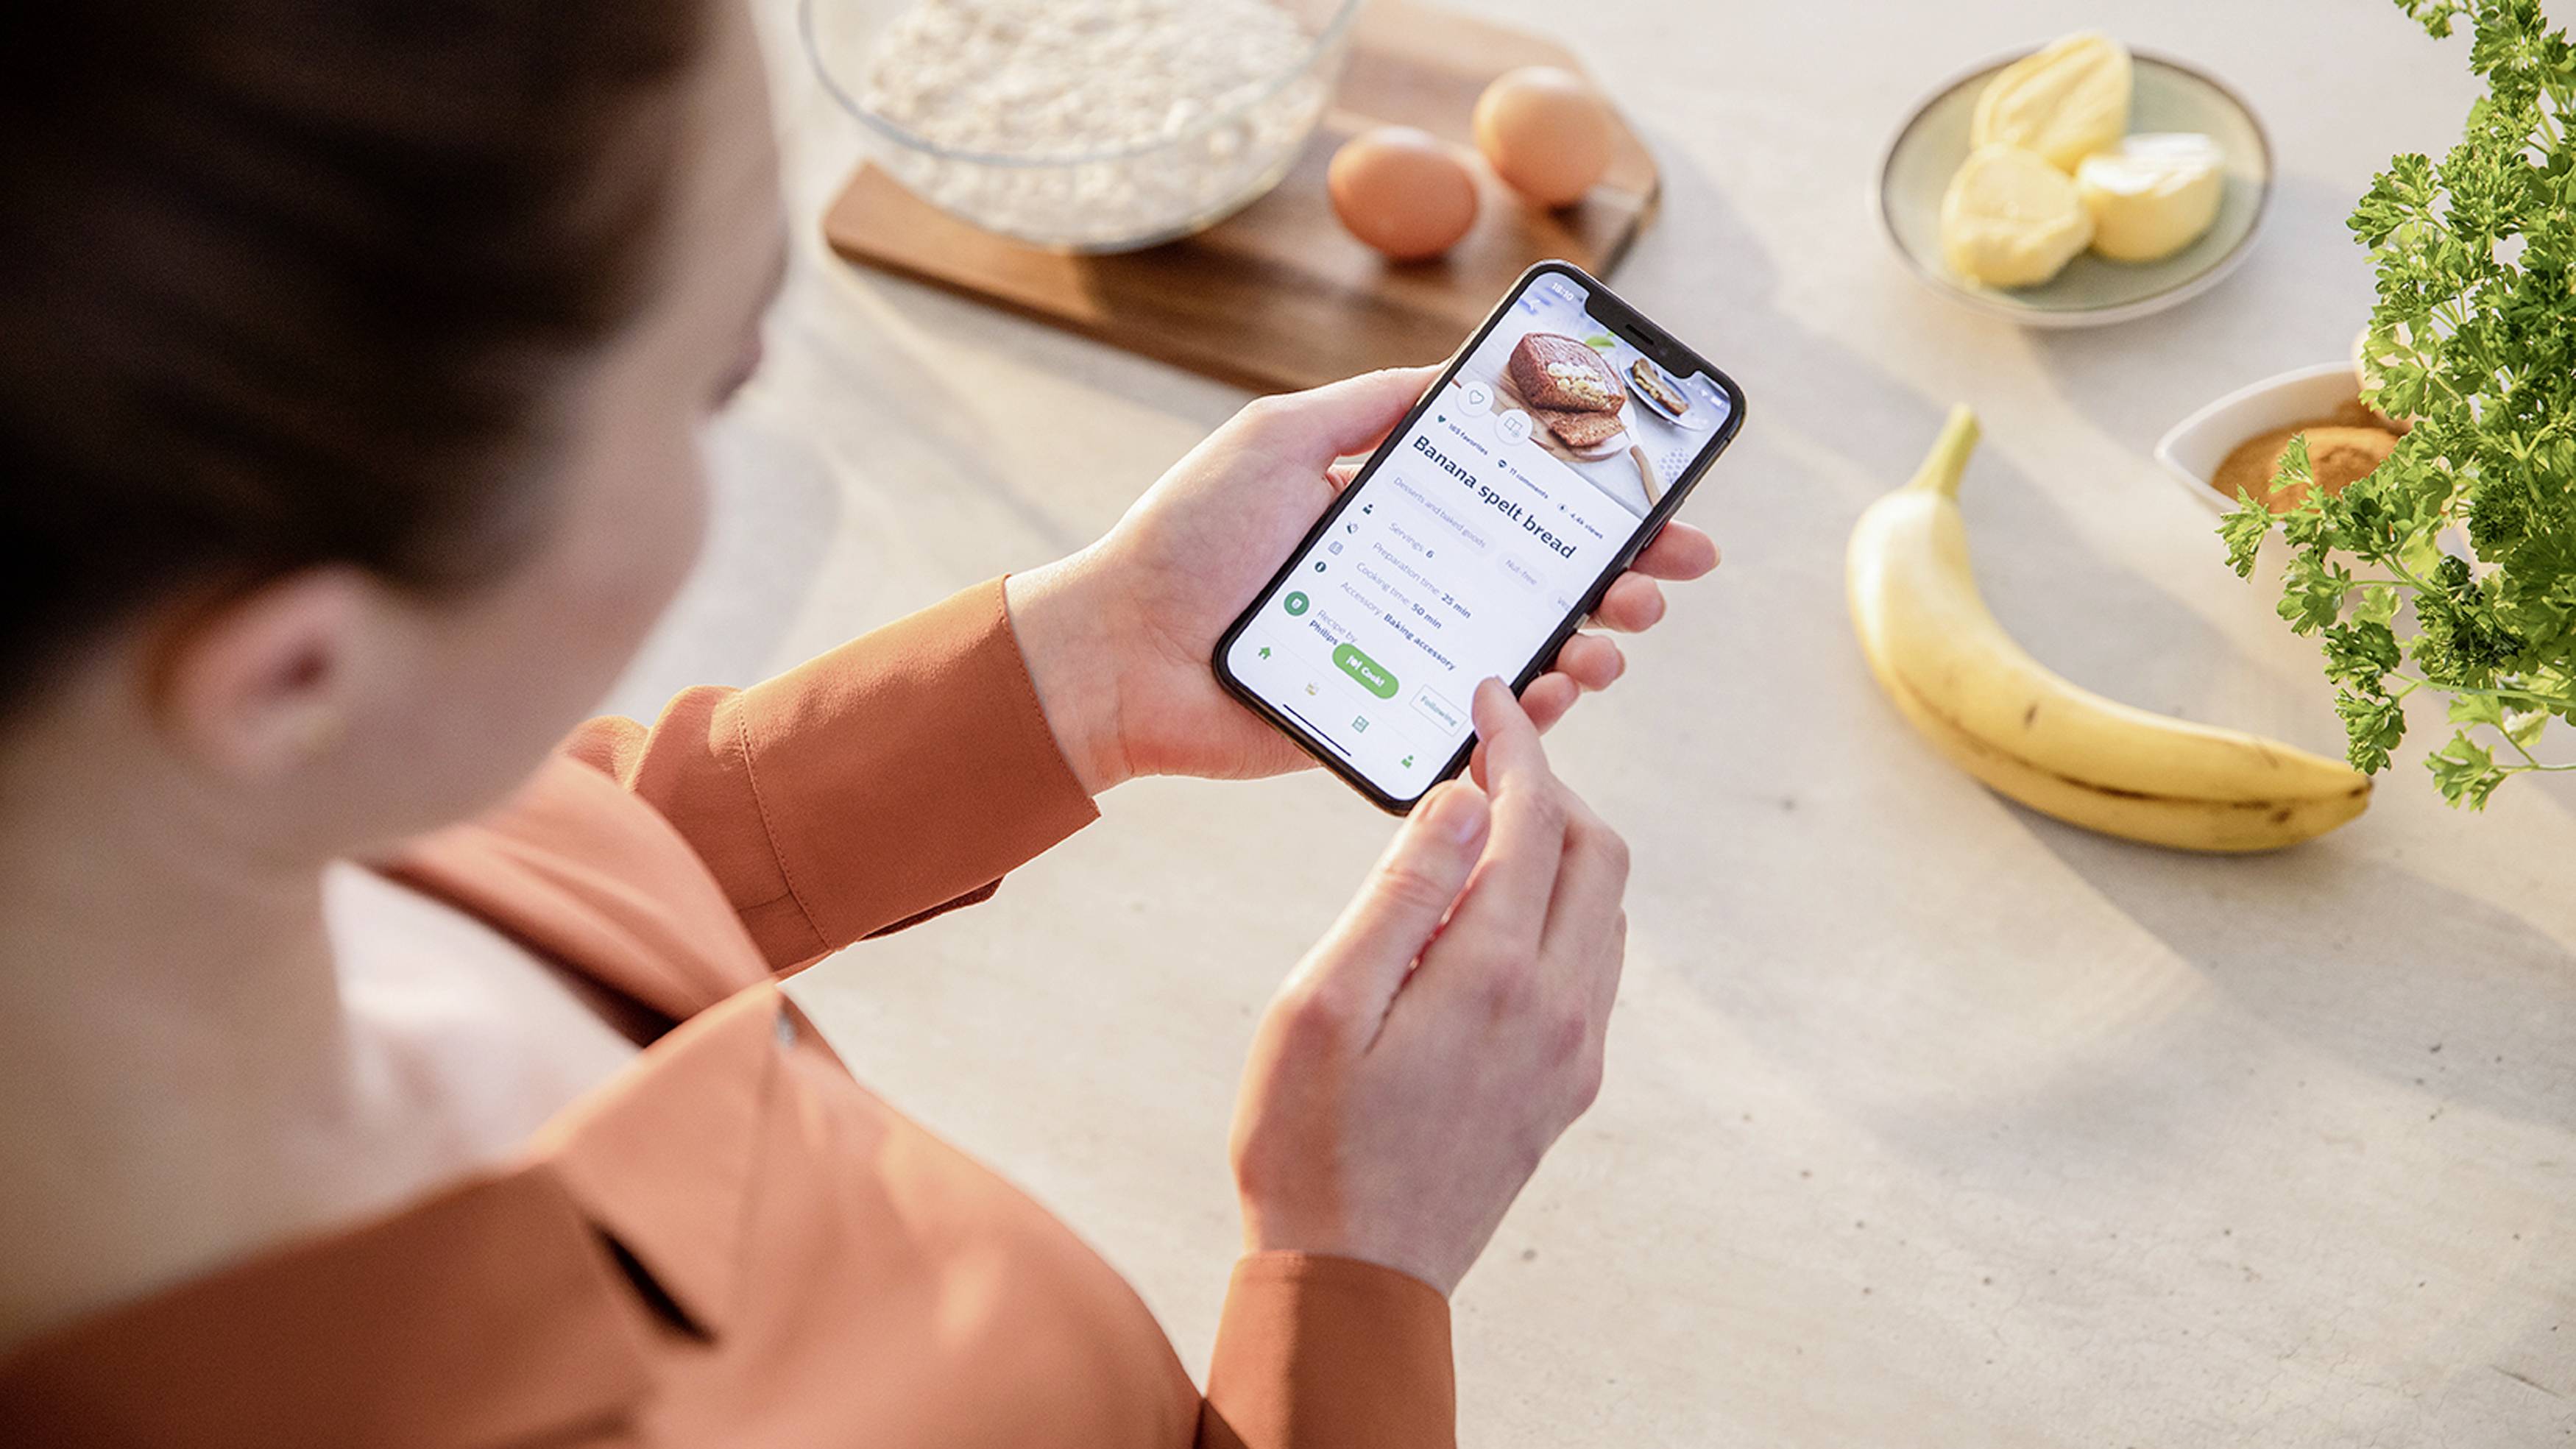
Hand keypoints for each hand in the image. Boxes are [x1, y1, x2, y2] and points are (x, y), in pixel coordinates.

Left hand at [1005, 367, 1719, 790]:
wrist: (1118, 651)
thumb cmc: (1186, 539)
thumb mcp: (1278, 439)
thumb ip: (1369, 407)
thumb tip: (1462, 378)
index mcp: (1396, 515)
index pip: (1516, 502)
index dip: (1590, 498)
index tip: (1656, 490)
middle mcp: (1415, 585)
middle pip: (1545, 578)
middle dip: (1626, 572)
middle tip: (1677, 570)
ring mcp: (1408, 656)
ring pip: (1530, 651)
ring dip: (1597, 637)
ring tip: (1625, 628)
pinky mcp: (1390, 721)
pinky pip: (1483, 721)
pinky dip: (1537, 706)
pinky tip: (1566, 683)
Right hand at [1227, 681, 1627, 1293]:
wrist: (1355, 1278)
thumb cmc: (1309, 1142)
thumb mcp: (1320, 1004)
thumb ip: (1398, 893)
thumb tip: (1462, 802)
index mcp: (1492, 976)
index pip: (1532, 820)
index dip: (1514, 744)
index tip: (1487, 698)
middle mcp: (1559, 1008)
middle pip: (1597, 853)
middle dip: (1548, 787)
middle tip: (1483, 760)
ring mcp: (1574, 1052)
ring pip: (1607, 909)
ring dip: (1562, 848)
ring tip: (1486, 830)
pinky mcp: (1570, 1087)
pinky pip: (1595, 966)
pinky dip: (1564, 909)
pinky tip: (1498, 916)